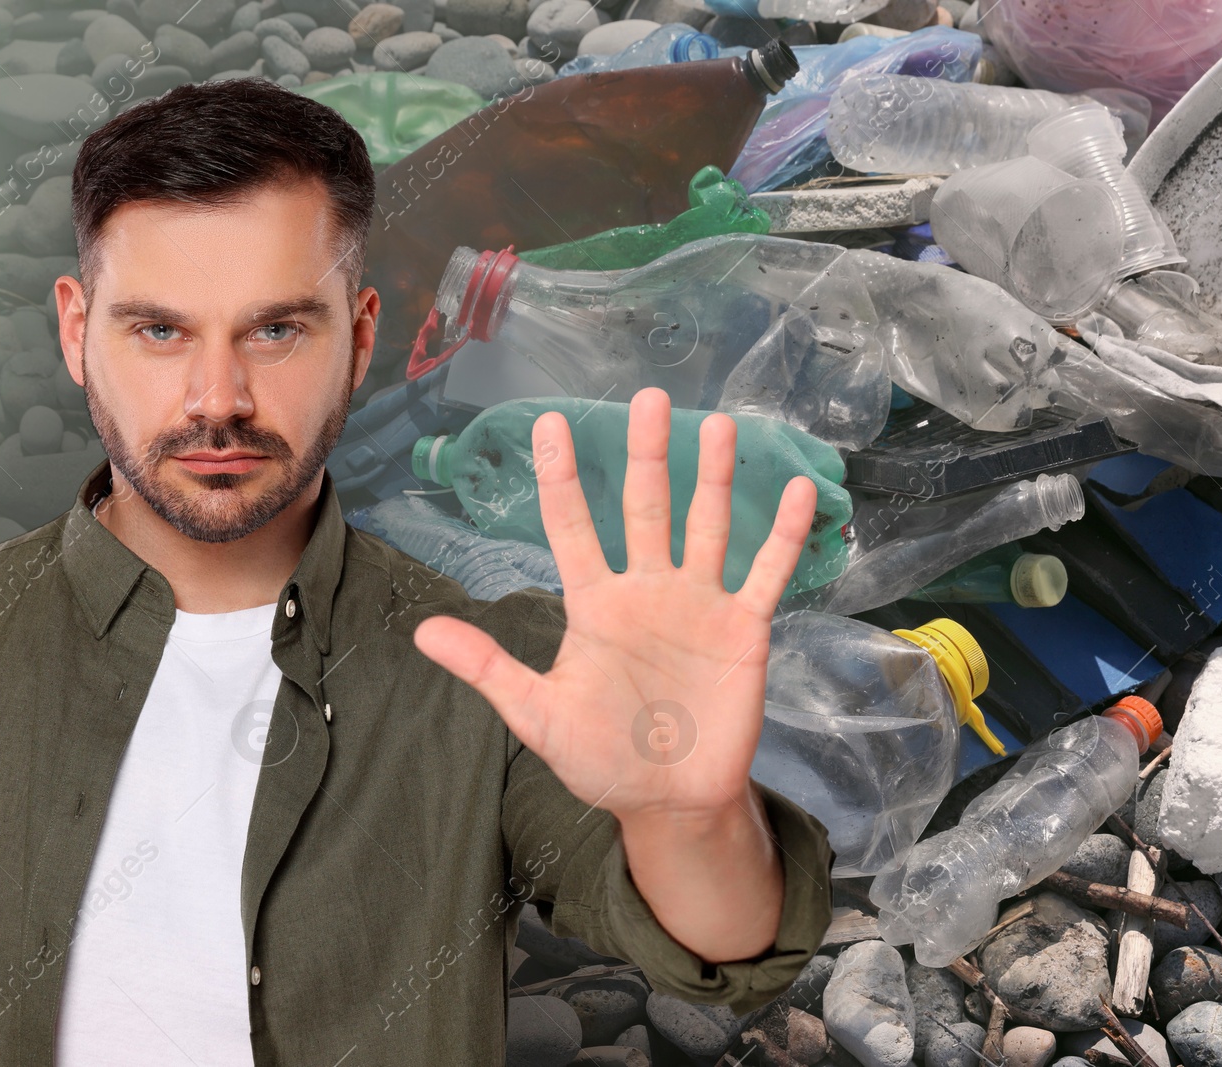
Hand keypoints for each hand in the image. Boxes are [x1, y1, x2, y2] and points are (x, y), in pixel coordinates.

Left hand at [412, 387, 818, 826]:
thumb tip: (420, 631)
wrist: (669, 800)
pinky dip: (783, 535)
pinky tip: (801, 492)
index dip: (561, 477)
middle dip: (647, 453)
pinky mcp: (742, 628)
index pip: (573, 527)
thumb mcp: (538, 715)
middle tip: (650, 397)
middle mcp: (647, 590)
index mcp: (595, 604)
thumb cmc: (600, 758)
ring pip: (706, 524)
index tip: (549, 423)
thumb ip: (488, 668)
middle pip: (645, 507)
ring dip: (714, 477)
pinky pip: (766, 572)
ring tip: (719, 426)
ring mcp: (697, 603)